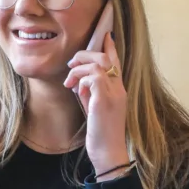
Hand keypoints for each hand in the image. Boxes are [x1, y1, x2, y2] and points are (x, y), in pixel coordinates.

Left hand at [63, 32, 129, 174]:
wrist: (108, 153)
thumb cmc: (101, 134)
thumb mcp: (95, 109)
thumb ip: (91, 93)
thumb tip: (80, 83)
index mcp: (118, 90)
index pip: (116, 62)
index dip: (110, 47)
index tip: (105, 35)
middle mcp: (119, 89)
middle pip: (105, 58)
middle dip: (85, 55)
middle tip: (71, 65)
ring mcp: (113, 94)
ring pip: (98, 65)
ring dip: (79, 69)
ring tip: (69, 81)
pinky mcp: (104, 101)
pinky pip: (93, 78)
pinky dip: (82, 80)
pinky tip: (77, 91)